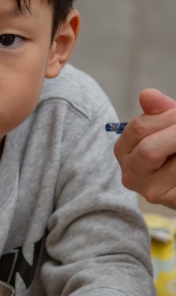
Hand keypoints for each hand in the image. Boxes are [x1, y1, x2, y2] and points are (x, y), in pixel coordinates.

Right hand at [114, 88, 175, 207]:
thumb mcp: (170, 126)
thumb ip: (160, 111)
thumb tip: (146, 94)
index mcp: (125, 150)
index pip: (139, 127)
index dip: (167, 117)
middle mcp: (130, 173)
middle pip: (149, 149)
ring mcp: (149, 190)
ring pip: (173, 165)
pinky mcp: (168, 200)